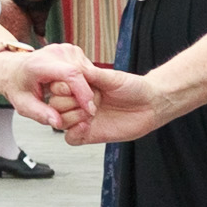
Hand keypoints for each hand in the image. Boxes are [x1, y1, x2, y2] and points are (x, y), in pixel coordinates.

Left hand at [0, 41, 100, 132]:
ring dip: (84, 88)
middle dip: (84, 94)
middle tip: (77, 109)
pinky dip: (83, 82)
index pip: (70, 74)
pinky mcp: (72, 50)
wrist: (14, 68)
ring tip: (67, 96)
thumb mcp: (23, 105)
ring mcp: (65, 49)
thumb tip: (58, 123)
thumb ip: (40, 114)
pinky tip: (69, 87)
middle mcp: (55, 52)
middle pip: (82, 74)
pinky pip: (86, 69)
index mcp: (40, 64)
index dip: (83, 92)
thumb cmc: (18, 85)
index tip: (89, 109)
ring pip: (88, 72)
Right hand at [44, 55, 163, 144]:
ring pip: (60, 122)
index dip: (61, 88)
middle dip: (66, 103)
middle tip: (85, 102)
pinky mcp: (90, 134)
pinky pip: (71, 138)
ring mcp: (83, 119)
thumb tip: (73, 68)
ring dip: (71, 118)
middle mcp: (79, 102)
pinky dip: (74, 133)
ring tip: (90, 113)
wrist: (151, 104)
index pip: (57, 88)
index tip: (72, 87)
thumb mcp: (112, 77)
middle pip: (55, 106)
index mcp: (81, 86)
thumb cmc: (134, 88)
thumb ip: (91, 75)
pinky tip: (86, 125)